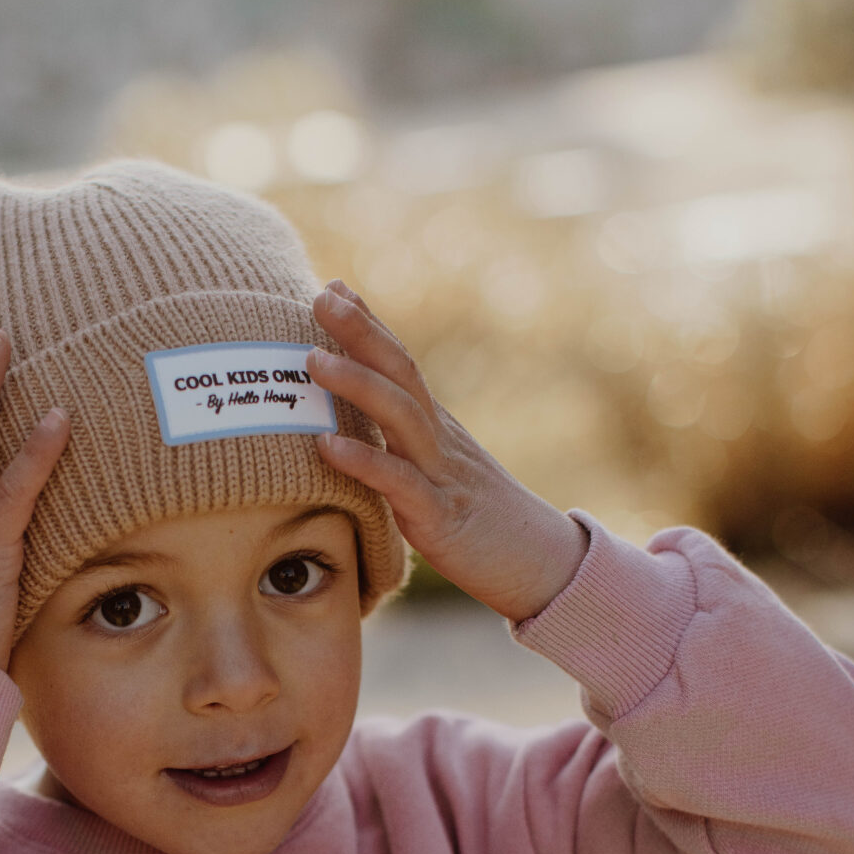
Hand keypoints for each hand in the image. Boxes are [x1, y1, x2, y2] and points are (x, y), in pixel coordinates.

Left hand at [307, 283, 587, 622]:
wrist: (539, 566)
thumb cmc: (480, 525)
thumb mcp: (437, 476)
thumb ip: (403, 449)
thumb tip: (358, 431)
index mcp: (436, 428)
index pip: (401, 363)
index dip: (369, 325)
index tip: (333, 287)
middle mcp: (439, 440)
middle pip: (401, 371)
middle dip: (361, 331)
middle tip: (321, 296)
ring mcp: (442, 475)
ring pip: (401, 415)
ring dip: (356, 383)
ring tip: (313, 360)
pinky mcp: (441, 518)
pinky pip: (400, 483)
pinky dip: (363, 461)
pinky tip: (326, 446)